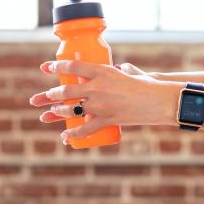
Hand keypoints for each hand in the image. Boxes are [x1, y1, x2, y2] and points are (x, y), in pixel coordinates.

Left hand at [29, 59, 174, 141]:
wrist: (158, 100)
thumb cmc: (147, 84)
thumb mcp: (130, 72)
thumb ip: (120, 70)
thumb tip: (119, 69)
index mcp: (102, 71)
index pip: (72, 66)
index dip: (56, 67)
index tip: (46, 67)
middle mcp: (98, 87)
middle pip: (67, 90)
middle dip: (51, 94)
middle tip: (44, 96)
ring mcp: (101, 105)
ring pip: (72, 109)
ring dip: (58, 111)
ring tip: (52, 112)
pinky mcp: (107, 119)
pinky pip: (85, 128)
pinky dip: (73, 133)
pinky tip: (64, 136)